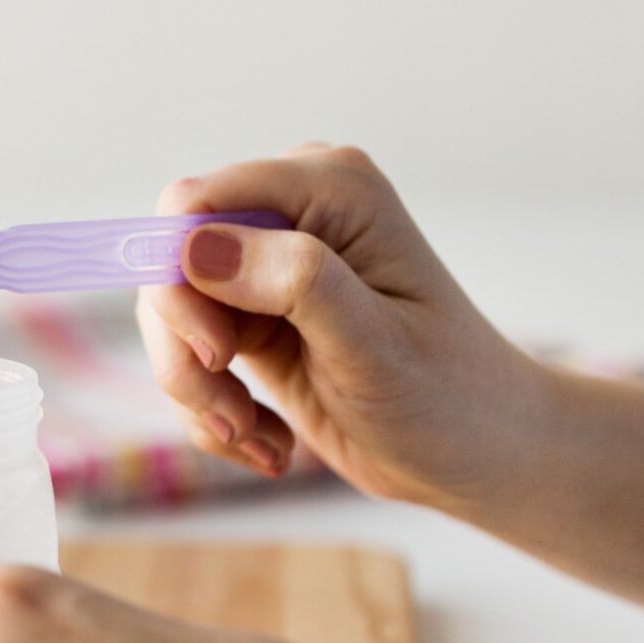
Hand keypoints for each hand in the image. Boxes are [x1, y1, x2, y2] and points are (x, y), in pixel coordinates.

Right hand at [136, 144, 544, 508]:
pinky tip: (266, 440)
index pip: (196, 202)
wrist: (474, 453)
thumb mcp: (373, 344)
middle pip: (169, 262)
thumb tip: (195, 246)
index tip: (215, 355)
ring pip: (169, 316)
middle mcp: (292, 213)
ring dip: (199, 391)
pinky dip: (213, 410)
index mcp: (330, 189)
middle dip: (187, 350)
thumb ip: (293, 281)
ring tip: (255, 438)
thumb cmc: (447, 396)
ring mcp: (267, 264)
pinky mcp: (252, 315)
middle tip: (234, 416)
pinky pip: (187, 354)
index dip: (178, 275)